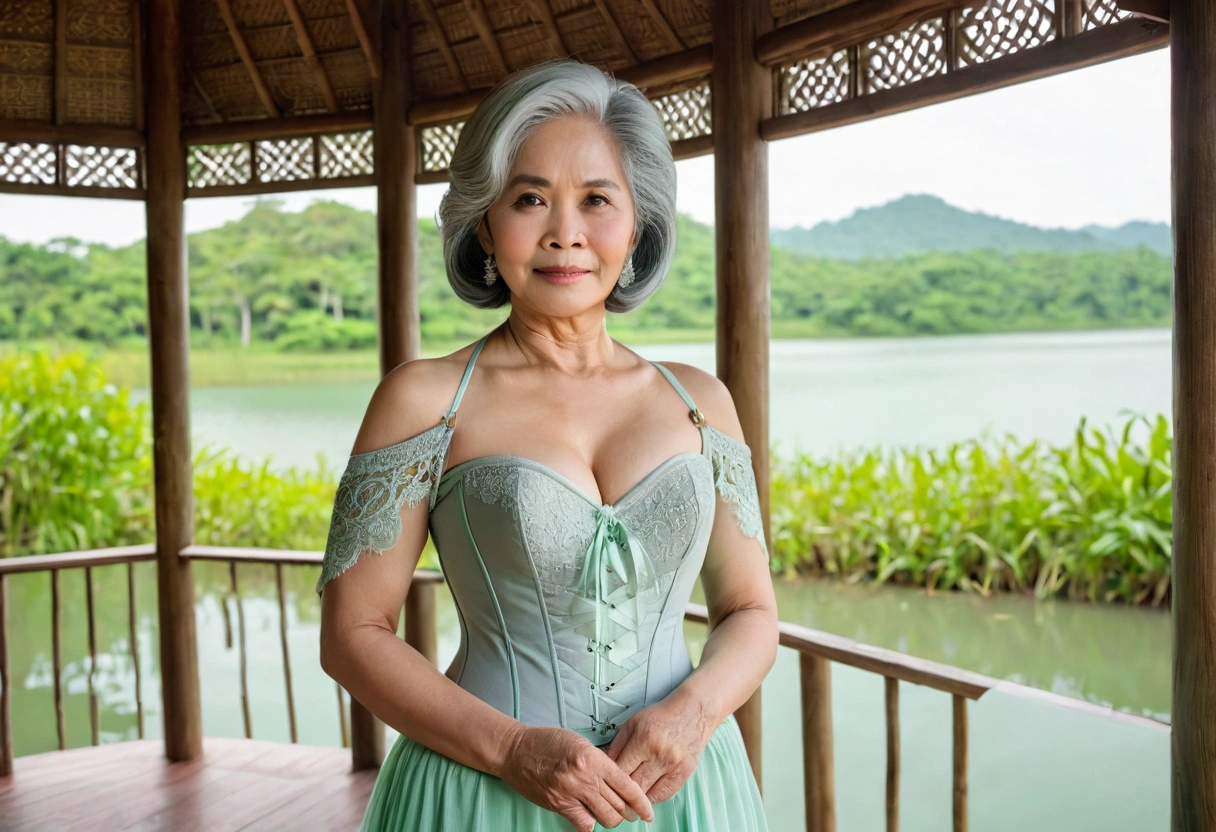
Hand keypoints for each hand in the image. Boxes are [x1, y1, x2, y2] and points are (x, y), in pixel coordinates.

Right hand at [499, 724, 654, 831]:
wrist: (516, 751)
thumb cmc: (548, 742)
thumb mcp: (580, 742)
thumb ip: (600, 761)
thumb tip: (619, 778)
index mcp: (593, 759)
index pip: (626, 786)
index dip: (641, 802)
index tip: (648, 812)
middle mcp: (584, 778)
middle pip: (619, 805)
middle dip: (628, 811)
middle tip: (630, 811)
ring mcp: (570, 794)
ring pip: (605, 817)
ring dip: (612, 818)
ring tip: (611, 812)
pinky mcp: (558, 805)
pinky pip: (583, 823)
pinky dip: (590, 824)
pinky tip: (591, 817)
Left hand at [604, 691, 715, 804]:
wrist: (694, 712)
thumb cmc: (660, 717)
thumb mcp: (633, 724)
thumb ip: (617, 746)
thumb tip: (605, 767)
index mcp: (643, 740)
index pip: (621, 771)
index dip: (611, 780)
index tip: (605, 785)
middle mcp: (659, 755)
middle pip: (634, 786)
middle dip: (622, 793)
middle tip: (613, 797)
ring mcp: (674, 766)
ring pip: (648, 795)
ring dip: (636, 799)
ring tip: (627, 799)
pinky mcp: (685, 773)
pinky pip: (664, 795)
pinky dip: (652, 798)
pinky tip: (645, 794)